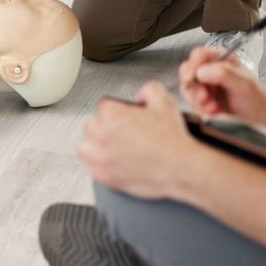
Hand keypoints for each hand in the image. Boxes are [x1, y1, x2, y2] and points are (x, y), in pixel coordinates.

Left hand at [77, 82, 204, 199]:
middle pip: (91, 125)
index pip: (103, 106)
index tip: (122, 119)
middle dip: (104, 127)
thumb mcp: (164, 102)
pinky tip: (111, 162)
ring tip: (111, 148)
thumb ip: (149, 89)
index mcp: (112, 114)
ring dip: (95, 146)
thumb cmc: (172, 140)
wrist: (180, 167)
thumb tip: (140, 94)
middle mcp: (102, 134)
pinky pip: (89, 167)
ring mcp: (100, 156)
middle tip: (119, 134)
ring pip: (85, 147)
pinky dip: (97, 165)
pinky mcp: (102, 176)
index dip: (116, 111)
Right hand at [179, 46, 265, 123]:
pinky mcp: (204, 99)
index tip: (192, 78)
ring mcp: (206, 85)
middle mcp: (212, 70)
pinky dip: (200, 109)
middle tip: (204, 98)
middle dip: (194, 87)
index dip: (193, 65)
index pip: (198, 55)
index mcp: (222, 59)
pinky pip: (192, 102)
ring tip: (213, 108)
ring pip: (188, 89)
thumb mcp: (243, 84)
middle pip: (188, 71)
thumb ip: (224, 74)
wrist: (261, 120)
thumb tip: (200, 71)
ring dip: (197, 100)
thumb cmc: (257, 100)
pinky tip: (214, 112)